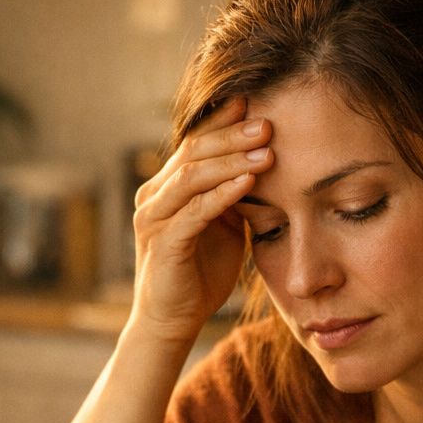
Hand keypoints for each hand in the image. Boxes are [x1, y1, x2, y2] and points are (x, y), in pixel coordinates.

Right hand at [130, 96, 272, 341]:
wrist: (173, 321)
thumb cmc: (199, 274)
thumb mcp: (223, 226)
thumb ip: (234, 196)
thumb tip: (265, 164)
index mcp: (167, 187)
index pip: (194, 142)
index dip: (223, 120)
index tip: (256, 101)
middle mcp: (154, 195)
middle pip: (193, 151)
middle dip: (232, 134)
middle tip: (268, 121)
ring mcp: (154, 218)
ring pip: (193, 176)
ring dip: (231, 160)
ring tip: (266, 148)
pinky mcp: (163, 242)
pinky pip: (195, 210)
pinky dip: (223, 193)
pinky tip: (249, 181)